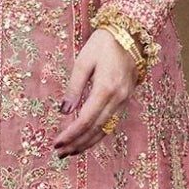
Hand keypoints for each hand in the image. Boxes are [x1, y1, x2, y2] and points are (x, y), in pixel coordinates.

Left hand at [53, 29, 137, 156]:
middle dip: (77, 143)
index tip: (56, 143)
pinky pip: (112, 123)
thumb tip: (64, 111)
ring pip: (106, 129)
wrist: (131, 34)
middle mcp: (118, 98)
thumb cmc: (104, 43)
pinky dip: (98, 134)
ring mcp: (124, 100)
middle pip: (96, 129)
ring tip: (70, 152)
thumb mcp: (83, 61)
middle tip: (60, 154)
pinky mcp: (126, 100)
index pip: (86, 119)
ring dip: (88, 143)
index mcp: (106, 88)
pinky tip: (87, 140)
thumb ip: (73, 87)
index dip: (71, 134)